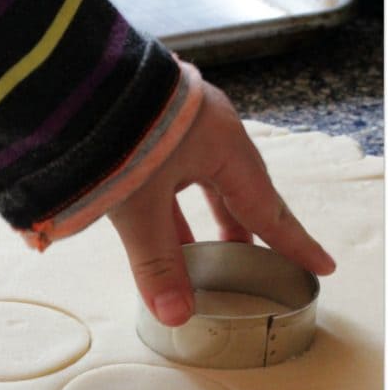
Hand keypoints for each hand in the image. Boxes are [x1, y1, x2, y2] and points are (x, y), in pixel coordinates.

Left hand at [108, 64, 335, 326]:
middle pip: (240, 190)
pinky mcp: (147, 124)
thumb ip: (156, 261)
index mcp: (222, 144)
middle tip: (262, 262)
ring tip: (210, 254)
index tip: (320, 265)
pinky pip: (173, 172)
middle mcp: (207, 130)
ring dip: (207, 219)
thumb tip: (176, 316)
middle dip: (250, 229)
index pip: (266, 208)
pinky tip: (161, 226)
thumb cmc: (115, 132)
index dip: (292, 242)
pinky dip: (173, 206)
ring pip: (202, 182)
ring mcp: (176, 124)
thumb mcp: (138, 205)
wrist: (68, 73)